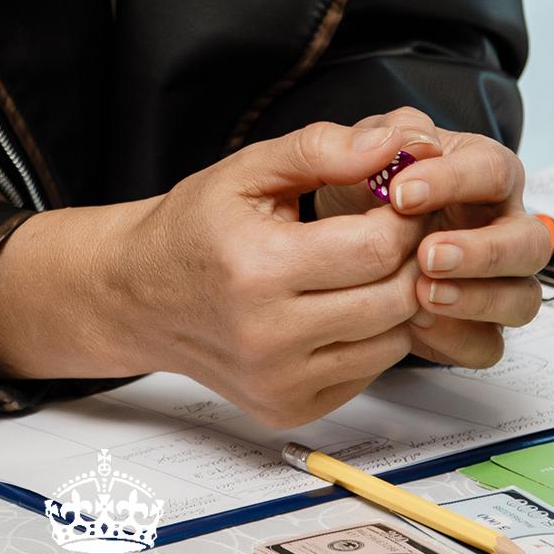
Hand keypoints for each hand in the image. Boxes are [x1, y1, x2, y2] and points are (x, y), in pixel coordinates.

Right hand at [107, 117, 435, 423]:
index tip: (404, 197)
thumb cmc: (194, 228)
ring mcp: (280, 383)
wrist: (140, 296)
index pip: (374, 249)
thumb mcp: (247, 169)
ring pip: (391, 342)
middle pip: (393, 299)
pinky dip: (373, 335)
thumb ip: (320, 150)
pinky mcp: (290, 409)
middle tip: (402, 227)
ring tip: (373, 262)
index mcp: (258, 270)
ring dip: (399, 298)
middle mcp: (269, 338)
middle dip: (412, 255)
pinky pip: (368, 373)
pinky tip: (348, 301)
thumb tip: (390, 144)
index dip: (405, 218)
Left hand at [315, 109, 549, 368]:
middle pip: (529, 243)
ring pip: (522, 299)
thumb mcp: (358, 150)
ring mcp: (498, 280)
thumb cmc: (364, 185)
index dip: (453, 182)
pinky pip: (489, 344)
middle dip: (483, 252)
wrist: (339, 239)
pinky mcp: (478, 326)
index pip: (493, 169)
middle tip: (428, 256)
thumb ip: (371, 136)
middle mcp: (502, 225)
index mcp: (482, 170)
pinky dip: (457, 339)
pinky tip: (418, 326)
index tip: (400, 194)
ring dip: (477, 300)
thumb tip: (408, 143)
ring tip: (421, 297)